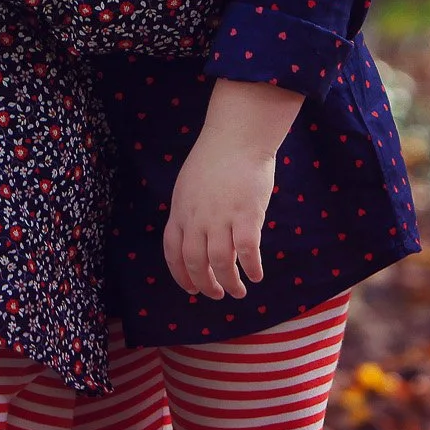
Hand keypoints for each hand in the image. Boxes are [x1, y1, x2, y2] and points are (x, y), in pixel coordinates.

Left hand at [163, 134, 276, 299]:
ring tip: (239, 291)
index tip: (191, 289)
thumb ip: (190, 212)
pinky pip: (248, 250)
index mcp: (181, 210)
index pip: (173, 252)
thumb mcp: (189, 185)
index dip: (181, 276)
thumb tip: (196, 237)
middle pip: (195, 262)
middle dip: (206, 285)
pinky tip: (256, 275)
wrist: (237, 135)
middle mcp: (197, 217)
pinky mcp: (247, 213)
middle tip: (217, 294)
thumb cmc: (216, 158)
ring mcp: (221, 216)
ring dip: (230, 283)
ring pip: (221, 262)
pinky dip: (252, 268)